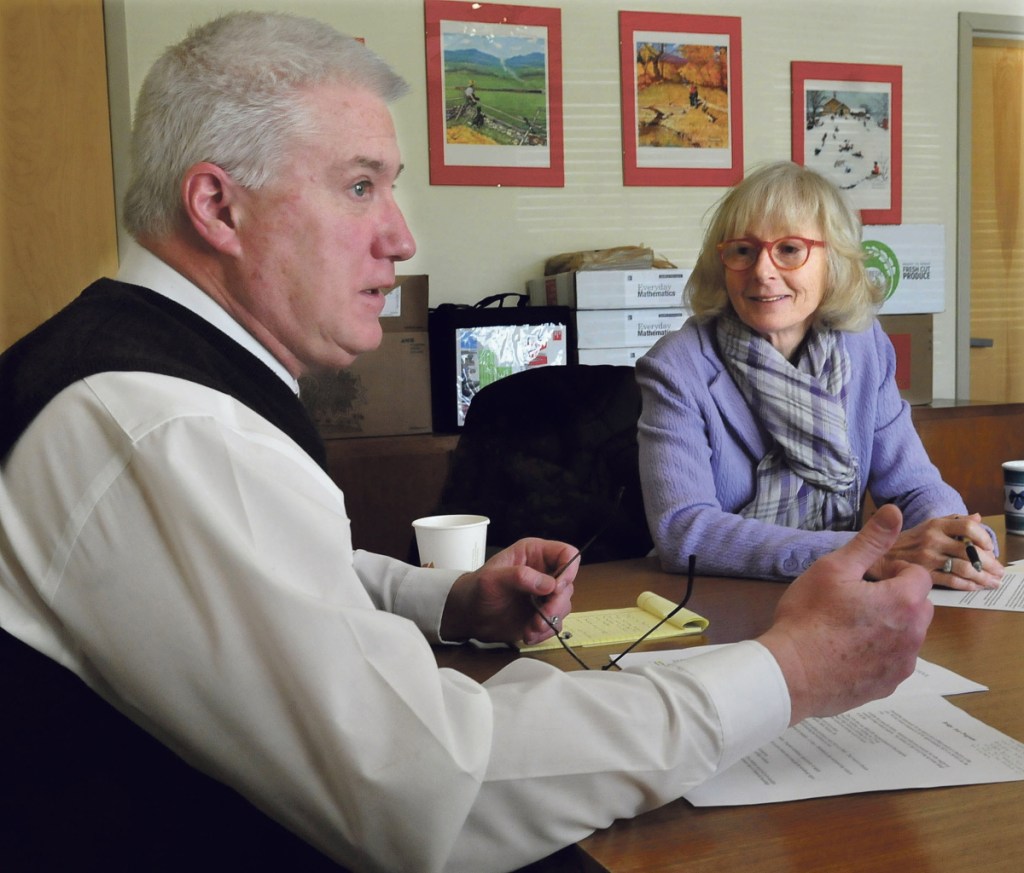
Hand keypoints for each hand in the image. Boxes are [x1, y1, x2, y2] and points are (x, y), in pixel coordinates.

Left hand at [439, 538, 577, 645]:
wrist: (469, 615)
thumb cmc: (476, 589)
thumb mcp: (493, 578)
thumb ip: (520, 576)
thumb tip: (549, 583)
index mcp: (534, 554)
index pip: (565, 553)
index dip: (568, 569)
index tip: (557, 587)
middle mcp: (544, 572)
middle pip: (568, 583)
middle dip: (557, 603)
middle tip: (542, 615)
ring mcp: (544, 594)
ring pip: (564, 605)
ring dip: (550, 620)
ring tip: (530, 628)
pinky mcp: (543, 614)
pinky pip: (556, 623)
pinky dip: (545, 631)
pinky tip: (529, 633)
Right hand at [758, 504, 933, 724]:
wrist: (790, 672)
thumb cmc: (809, 616)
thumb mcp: (834, 568)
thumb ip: (870, 541)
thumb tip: (895, 511)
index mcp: (905, 602)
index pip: (917, 575)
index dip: (891, 572)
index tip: (862, 579)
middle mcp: (914, 635)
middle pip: (917, 606)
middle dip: (895, 599)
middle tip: (854, 600)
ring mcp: (902, 665)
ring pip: (905, 635)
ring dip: (888, 627)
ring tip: (847, 627)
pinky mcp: (888, 686)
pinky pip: (891, 661)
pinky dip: (877, 654)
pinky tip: (845, 652)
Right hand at [866, 512, 1002, 590]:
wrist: (873, 559)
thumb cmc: (900, 545)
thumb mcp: (924, 526)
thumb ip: (950, 521)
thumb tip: (976, 516)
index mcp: (933, 525)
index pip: (967, 525)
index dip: (983, 537)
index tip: (989, 547)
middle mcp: (931, 539)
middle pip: (969, 550)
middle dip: (989, 563)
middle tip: (999, 572)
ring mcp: (927, 558)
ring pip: (964, 568)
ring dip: (982, 577)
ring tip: (991, 583)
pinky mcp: (922, 575)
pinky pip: (951, 581)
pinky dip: (966, 585)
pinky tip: (973, 587)